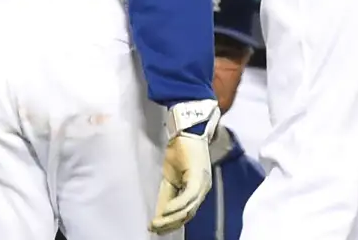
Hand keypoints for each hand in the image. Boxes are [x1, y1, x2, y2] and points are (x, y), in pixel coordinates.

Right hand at [150, 99, 219, 234]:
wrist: (187, 127)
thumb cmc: (181, 148)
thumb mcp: (170, 175)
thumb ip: (167, 193)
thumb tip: (160, 212)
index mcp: (198, 188)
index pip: (186, 212)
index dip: (171, 222)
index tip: (156, 228)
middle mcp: (203, 188)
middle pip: (188, 214)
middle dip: (170, 224)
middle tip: (154, 229)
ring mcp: (203, 182)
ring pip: (189, 209)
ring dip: (171, 218)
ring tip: (156, 223)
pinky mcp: (198, 176)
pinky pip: (188, 197)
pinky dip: (176, 206)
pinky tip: (165, 211)